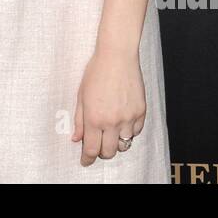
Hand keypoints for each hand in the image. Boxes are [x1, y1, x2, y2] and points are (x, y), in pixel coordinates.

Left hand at [71, 45, 144, 165]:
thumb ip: (79, 120)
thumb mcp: (81, 96)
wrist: (117, 56)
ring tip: (111, 133)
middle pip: (109, 152)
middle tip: (97, 146)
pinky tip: (122, 122)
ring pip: (124, 144)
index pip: (91, 150)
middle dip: (102, 153)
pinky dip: (129, 131)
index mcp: (94, 118)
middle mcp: (112, 121)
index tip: (85, 161)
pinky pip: (136, 131)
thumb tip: (76, 139)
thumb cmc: (96, 72)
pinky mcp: (141, 111)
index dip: (87, 159)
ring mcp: (128, 117)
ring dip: (116, 142)